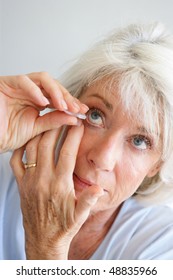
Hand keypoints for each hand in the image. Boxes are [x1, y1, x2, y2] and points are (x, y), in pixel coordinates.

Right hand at [0, 72, 87, 151]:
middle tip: (76, 108)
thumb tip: (75, 118)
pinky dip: (35, 90)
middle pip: (54, 85)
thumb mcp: (36, 128)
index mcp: (38, 101)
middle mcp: (31, 91)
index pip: (59, 97)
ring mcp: (20, 86)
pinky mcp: (7, 83)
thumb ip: (54, 121)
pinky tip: (44, 102)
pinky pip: (23, 81)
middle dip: (67, 96)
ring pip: (42, 79)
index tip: (83, 112)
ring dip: (55, 91)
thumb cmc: (9, 134)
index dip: (71, 102)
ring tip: (63, 105)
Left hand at [10, 125, 102, 258]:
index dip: (73, 136)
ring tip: (48, 123)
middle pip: (47, 145)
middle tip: (63, 116)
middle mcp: (42, 180)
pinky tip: (30, 141)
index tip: (78, 124)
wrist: (43, 239)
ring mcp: (29, 181)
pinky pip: (16, 161)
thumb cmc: (64, 226)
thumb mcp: (80, 216)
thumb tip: (98, 188)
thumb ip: (89, 201)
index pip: (66, 153)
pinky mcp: (21, 184)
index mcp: (59, 185)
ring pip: (31, 149)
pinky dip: (21, 148)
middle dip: (56, 127)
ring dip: (40, 133)